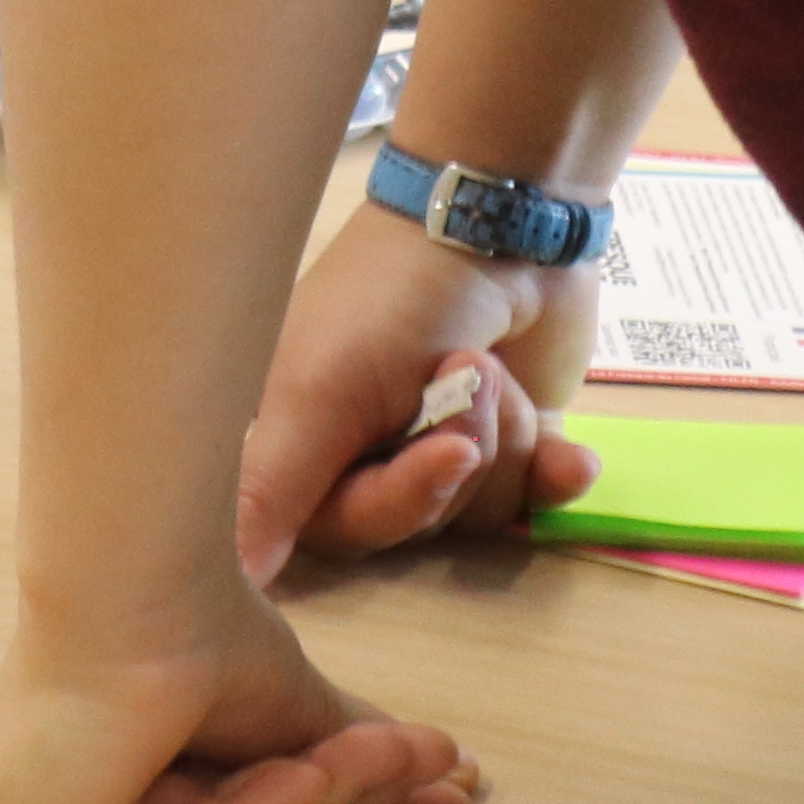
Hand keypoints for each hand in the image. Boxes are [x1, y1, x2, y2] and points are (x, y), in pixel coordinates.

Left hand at [0, 583, 479, 803]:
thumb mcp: (294, 707)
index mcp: (125, 760)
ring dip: (327, 791)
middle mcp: (81, 800)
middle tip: (450, 780)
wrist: (132, 582)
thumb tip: (447, 774)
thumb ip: (349, 755)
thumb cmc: (192, 625)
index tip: (451, 795)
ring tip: (407, 754)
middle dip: (357, 800)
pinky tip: (312, 777)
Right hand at [237, 203, 607, 579]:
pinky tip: (572, 451)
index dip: (399, 501)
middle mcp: (362, 448)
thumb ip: (275, 487)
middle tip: (467, 378)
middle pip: (413, 522)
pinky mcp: (508, 442)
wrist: (503, 228)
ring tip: (493, 366)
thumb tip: (230, 575)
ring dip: (506, 440)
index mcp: (299, 434)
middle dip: (458, 454)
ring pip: (478, 511)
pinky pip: (534, 501)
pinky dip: (556, 471)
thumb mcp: (323, 389)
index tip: (445, 449)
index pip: (339, 526)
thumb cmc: (392, 298)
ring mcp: (437, 445)